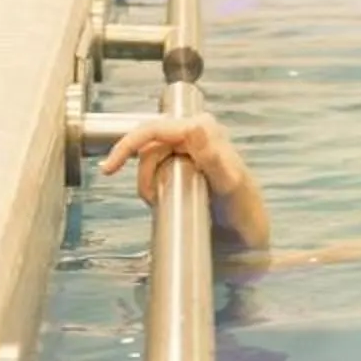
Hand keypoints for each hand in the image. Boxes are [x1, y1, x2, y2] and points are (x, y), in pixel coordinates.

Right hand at [100, 112, 255, 211]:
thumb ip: (213, 157)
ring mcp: (192, 149)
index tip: (109, 169)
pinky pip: (159, 168)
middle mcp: (198, 134)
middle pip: (149, 146)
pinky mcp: (188, 164)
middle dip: (144, 173)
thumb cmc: (244, 211)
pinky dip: (155, 184)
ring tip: (163, 202)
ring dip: (150, 182)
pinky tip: (165, 198)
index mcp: (204, 130)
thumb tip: (194, 126)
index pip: (154, 129)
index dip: (128, 145)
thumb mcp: (228, 185)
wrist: (250, 234)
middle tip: (152, 199)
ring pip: (151, 159)